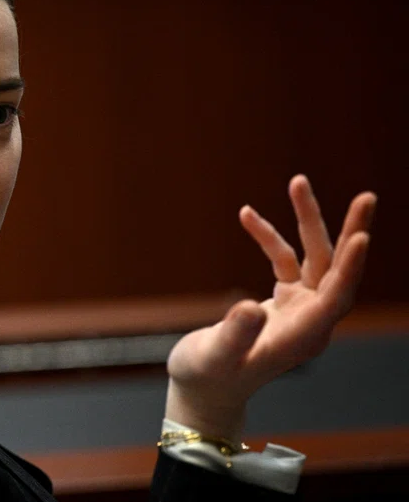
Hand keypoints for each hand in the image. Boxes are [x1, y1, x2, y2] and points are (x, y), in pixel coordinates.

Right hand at [164, 175, 376, 439]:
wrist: (204, 389)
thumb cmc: (208, 377)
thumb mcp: (214, 356)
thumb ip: (234, 333)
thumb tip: (250, 306)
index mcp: (303, 337)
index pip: (336, 297)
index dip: (350, 267)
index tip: (363, 235)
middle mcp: (310, 321)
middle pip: (337, 270)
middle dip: (350, 231)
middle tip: (368, 196)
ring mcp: (299, 309)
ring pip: (314, 259)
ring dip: (306, 222)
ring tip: (298, 182)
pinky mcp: (283, 302)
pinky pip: (283, 261)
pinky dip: (267, 237)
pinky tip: (247, 215)